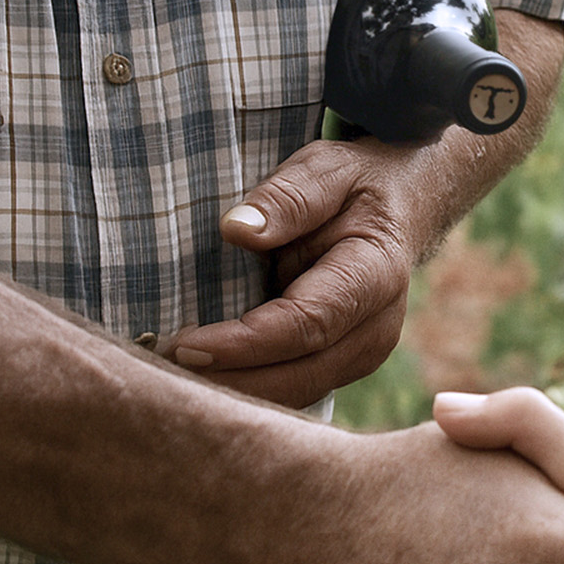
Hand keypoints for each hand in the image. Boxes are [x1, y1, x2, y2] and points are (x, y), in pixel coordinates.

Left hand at [160, 137, 426, 407]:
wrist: (401, 208)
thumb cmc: (355, 185)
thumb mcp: (325, 169)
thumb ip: (288, 198)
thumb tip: (238, 229)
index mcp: (374, 275)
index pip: (305, 324)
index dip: (244, 343)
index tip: (185, 343)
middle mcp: (375, 328)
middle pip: (299, 375)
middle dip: (229, 382)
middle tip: (161, 371)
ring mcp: (363, 355)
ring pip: (295, 393)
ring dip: (235, 394)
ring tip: (172, 380)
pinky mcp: (342, 366)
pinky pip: (293, 389)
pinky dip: (248, 390)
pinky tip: (203, 379)